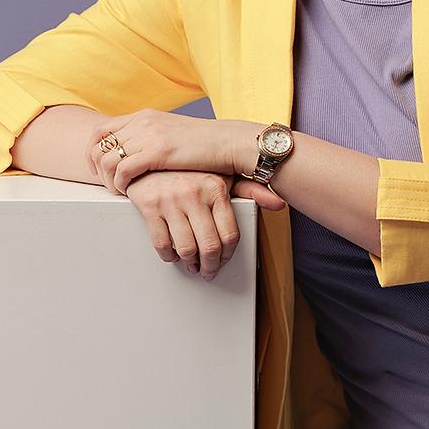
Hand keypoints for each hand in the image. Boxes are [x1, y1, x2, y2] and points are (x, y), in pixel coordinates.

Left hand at [88, 110, 249, 193]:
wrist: (228, 143)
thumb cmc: (206, 145)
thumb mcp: (172, 134)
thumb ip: (153, 138)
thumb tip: (139, 154)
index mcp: (145, 116)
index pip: (102, 130)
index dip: (93, 151)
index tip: (98, 169)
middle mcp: (142, 122)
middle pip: (99, 146)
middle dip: (97, 169)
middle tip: (106, 184)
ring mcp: (148, 135)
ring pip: (107, 160)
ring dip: (108, 179)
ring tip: (119, 191)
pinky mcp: (157, 151)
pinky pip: (123, 170)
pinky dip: (120, 184)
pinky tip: (129, 192)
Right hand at [125, 170, 284, 279]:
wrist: (149, 157)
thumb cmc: (189, 169)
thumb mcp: (222, 175)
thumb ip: (250, 190)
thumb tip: (279, 203)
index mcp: (216, 189)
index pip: (229, 234)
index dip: (228, 255)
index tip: (223, 260)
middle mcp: (195, 194)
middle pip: (209, 246)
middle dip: (210, 266)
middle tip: (208, 271)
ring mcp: (171, 200)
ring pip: (186, 248)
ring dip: (190, 263)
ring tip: (191, 264)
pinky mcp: (149, 206)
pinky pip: (162, 243)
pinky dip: (168, 256)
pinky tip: (173, 254)